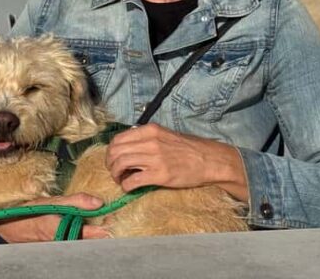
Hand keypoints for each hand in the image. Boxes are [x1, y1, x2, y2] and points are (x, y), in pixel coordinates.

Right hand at [0, 193, 109, 242]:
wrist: (8, 229)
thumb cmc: (27, 214)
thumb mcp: (52, 202)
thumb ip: (75, 201)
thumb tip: (98, 202)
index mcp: (64, 232)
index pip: (94, 234)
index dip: (107, 227)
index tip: (115, 218)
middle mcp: (65, 242)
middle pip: (91, 240)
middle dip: (102, 229)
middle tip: (111, 217)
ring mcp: (63, 245)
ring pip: (84, 241)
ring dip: (93, 231)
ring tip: (101, 219)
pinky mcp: (59, 244)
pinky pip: (76, 240)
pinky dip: (83, 233)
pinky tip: (85, 224)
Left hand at [105, 124, 248, 200]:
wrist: (209, 160)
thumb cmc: (188, 149)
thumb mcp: (165, 135)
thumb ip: (146, 138)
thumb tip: (129, 146)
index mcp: (150, 130)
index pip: (118, 139)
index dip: (111, 151)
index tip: (114, 160)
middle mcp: (150, 142)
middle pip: (115, 151)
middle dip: (110, 164)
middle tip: (115, 172)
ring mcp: (155, 158)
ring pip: (120, 165)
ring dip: (116, 175)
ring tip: (121, 180)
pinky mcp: (160, 175)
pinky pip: (132, 181)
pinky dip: (126, 186)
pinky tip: (130, 188)